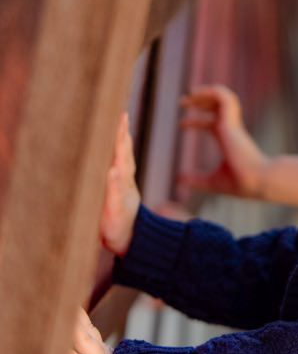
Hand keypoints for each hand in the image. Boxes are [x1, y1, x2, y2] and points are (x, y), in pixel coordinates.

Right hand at [101, 112, 140, 254]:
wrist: (129, 242)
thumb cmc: (118, 230)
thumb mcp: (113, 212)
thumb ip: (113, 191)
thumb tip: (112, 170)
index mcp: (122, 181)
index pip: (120, 153)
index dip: (118, 136)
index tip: (119, 117)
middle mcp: (125, 179)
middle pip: (124, 150)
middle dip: (121, 131)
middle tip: (120, 111)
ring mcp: (123, 182)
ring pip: (123, 155)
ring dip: (121, 138)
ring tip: (121, 121)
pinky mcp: (120, 188)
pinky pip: (120, 164)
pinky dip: (118, 151)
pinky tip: (117, 145)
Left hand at [178, 84, 268, 199]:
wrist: (258, 180)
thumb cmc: (240, 182)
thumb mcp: (212, 181)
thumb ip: (196, 179)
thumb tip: (179, 180)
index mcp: (228, 139)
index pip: (212, 123)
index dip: (196, 122)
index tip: (181, 125)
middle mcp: (231, 128)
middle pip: (216, 106)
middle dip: (199, 101)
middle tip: (182, 102)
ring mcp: (232, 122)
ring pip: (222, 96)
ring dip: (205, 92)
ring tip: (190, 93)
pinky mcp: (232, 120)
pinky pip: (223, 96)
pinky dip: (210, 91)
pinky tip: (195, 94)